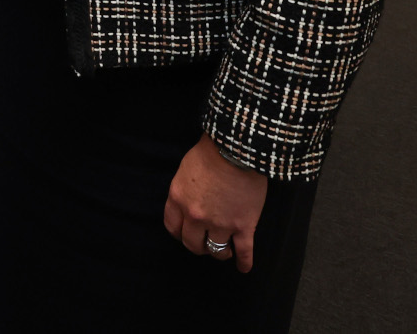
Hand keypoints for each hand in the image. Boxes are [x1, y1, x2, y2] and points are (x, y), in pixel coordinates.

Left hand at [164, 135, 267, 272]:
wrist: (237, 149)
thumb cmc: (210, 152)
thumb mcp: (185, 169)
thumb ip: (184, 190)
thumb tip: (188, 200)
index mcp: (178, 199)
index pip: (172, 227)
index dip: (180, 233)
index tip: (185, 234)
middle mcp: (195, 216)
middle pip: (192, 243)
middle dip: (198, 245)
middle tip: (204, 243)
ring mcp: (220, 224)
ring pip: (216, 251)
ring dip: (220, 252)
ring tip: (225, 250)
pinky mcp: (243, 226)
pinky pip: (243, 251)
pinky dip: (244, 262)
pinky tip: (244, 267)